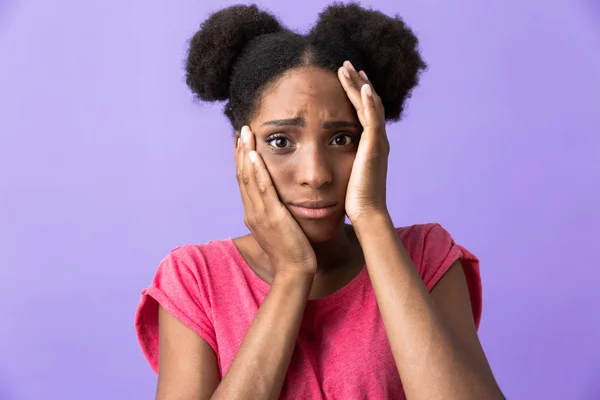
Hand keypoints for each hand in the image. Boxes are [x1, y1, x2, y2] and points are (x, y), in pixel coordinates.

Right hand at [235, 126, 316, 275]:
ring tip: (245, 133)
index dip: (242, 160)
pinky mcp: (272, 217)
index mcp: (254, 214)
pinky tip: (255, 154)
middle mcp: (252, 212)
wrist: (295, 272)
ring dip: (245, 154)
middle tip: (241, 129)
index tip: (243, 141)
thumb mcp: (282, 227)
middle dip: (240, 151)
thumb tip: (281, 200)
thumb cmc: (294, 251)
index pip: (245, 181)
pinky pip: (262, 189)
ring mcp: (260, 214)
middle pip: (242, 175)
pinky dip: (257, 170)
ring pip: (248, 178)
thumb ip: (278, 212)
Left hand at [338, 61, 389, 223]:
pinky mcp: (375, 148)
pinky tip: (362, 87)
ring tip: (347, 67)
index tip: (346, 79)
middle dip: (358, 83)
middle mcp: (377, 140)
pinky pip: (372, 119)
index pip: (364, 112)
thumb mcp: (345, 173)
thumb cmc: (353, 199)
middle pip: (369, 103)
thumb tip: (324, 156)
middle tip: (346, 65)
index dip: (356, 94)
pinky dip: (368, 101)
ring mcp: (378, 142)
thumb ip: (340, 160)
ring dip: (358, 85)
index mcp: (370, 145)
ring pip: (370, 105)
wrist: (367, 214)